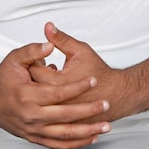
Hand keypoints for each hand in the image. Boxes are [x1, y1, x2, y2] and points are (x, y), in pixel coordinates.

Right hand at [0, 39, 111, 148]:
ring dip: (87, 132)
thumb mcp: (13, 60)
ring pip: (65, 134)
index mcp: (27, 95)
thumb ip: (32, 51)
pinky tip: (90, 137)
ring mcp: (33, 129)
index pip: (58, 92)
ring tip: (105, 126)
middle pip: (65, 116)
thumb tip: (49, 44)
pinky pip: (58, 145)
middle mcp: (31, 115)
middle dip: (89, 111)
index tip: (93, 80)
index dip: (77, 86)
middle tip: (106, 105)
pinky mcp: (35, 138)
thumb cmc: (2, 81)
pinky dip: (76, 143)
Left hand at [29, 23, 148, 122]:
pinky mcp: (62, 121)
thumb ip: (61, 39)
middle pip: (32, 86)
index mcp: (57, 82)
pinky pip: (47, 113)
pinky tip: (54, 94)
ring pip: (38, 101)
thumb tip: (48, 28)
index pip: (33, 70)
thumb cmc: (99, 72)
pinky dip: (47, 103)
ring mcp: (59, 113)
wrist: (116, 93)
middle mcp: (55, 100)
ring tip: (50, 81)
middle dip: (35, 76)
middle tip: (45, 69)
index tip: (42, 58)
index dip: (36, 61)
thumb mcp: (79, 50)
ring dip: (39, 90)